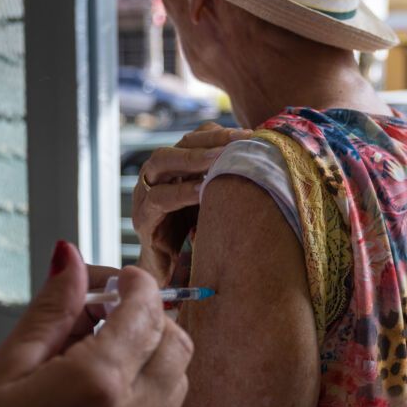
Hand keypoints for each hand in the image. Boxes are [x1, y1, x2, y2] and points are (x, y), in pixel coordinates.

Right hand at [0, 241, 192, 406]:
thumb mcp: (3, 368)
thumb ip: (52, 310)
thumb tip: (70, 256)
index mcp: (96, 388)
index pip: (146, 314)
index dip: (136, 284)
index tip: (115, 275)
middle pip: (175, 345)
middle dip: (149, 315)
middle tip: (103, 308)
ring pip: (175, 379)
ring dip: (151, 350)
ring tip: (98, 344)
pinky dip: (144, 383)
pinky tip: (98, 381)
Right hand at [133, 122, 251, 284]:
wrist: (168, 271)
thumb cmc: (192, 234)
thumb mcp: (212, 202)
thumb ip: (226, 182)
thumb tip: (264, 163)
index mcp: (175, 167)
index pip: (196, 138)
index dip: (220, 134)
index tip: (250, 135)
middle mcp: (157, 174)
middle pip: (179, 144)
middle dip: (210, 140)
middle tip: (238, 142)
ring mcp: (145, 194)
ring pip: (161, 162)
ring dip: (193, 159)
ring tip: (220, 159)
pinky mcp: (142, 219)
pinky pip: (158, 198)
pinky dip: (181, 193)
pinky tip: (201, 191)